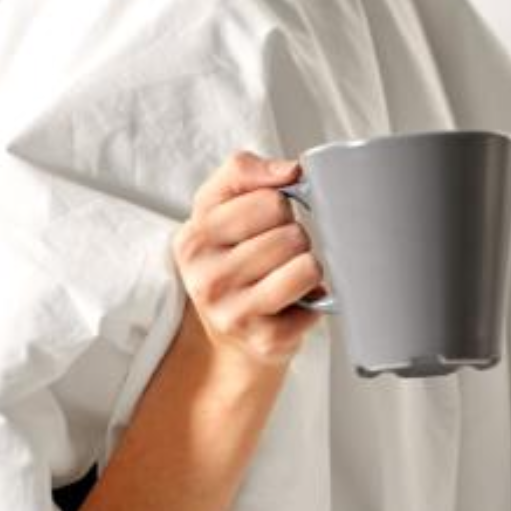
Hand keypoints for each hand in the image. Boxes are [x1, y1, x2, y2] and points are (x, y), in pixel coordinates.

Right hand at [170, 149, 326, 370]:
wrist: (224, 336)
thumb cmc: (228, 262)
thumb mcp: (217, 209)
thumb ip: (244, 172)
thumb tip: (291, 169)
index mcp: (194, 239)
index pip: (270, 200)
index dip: (280, 207)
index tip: (266, 223)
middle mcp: (208, 279)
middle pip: (292, 235)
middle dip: (295, 240)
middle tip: (278, 256)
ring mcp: (235, 314)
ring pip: (307, 267)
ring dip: (308, 268)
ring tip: (287, 277)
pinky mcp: (266, 341)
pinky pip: (316, 304)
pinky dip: (314, 302)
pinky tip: (292, 305)